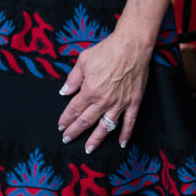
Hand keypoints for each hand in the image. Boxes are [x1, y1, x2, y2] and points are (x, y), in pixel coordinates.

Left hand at [57, 28, 151, 152]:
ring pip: (106, 127)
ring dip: (96, 139)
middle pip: (86, 121)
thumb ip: (73, 78)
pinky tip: (121, 144)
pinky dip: (125, 135)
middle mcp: (103, 100)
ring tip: (89, 149)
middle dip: (75, 131)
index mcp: (90, 90)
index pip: (74, 109)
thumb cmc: (106, 50)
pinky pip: (129, 123)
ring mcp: (119, 103)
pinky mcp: (133, 103)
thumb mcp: (83, 60)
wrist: (131, 47)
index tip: (61, 126)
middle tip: (67, 139)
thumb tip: (63, 92)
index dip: (66, 119)